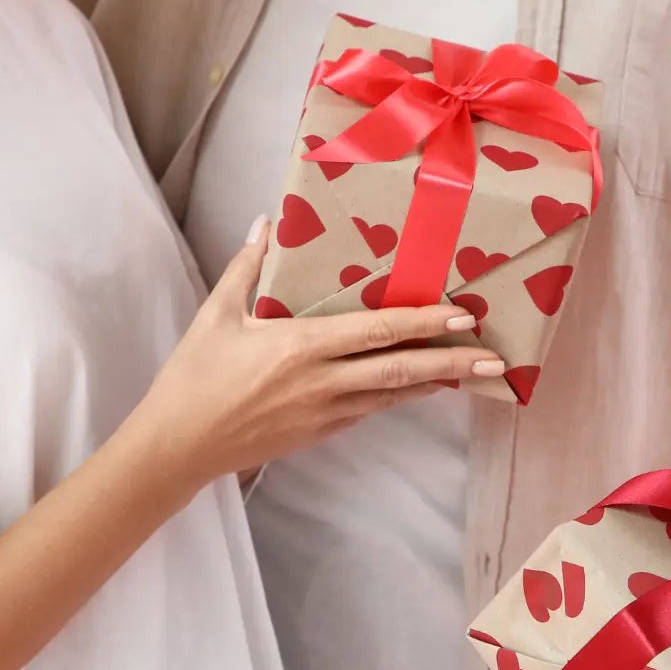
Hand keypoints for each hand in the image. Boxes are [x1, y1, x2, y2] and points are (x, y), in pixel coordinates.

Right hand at [129, 216, 502, 483]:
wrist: (177, 447)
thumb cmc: (194, 378)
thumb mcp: (217, 315)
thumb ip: (247, 266)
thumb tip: (267, 222)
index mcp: (301, 347)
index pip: (376, 333)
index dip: (422, 325)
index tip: (461, 316)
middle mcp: (322, 383)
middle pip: (400, 372)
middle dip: (451, 364)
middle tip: (493, 359)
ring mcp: (324, 413)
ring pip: (391, 397)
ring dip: (433, 384)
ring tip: (471, 374)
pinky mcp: (318, 433)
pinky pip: (369, 411)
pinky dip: (399, 399)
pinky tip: (419, 390)